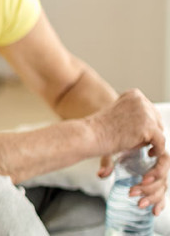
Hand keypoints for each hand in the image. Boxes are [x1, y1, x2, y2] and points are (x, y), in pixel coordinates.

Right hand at [91, 89, 168, 213]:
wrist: (89, 135)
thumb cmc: (99, 129)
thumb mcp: (119, 116)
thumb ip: (134, 117)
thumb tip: (148, 129)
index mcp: (134, 95)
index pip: (150, 111)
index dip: (146, 125)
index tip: (140, 135)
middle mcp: (141, 100)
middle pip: (157, 121)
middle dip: (150, 133)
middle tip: (141, 144)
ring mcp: (145, 113)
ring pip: (159, 131)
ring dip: (152, 141)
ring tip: (142, 148)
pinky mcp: (148, 127)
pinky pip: (161, 141)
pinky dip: (157, 149)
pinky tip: (150, 153)